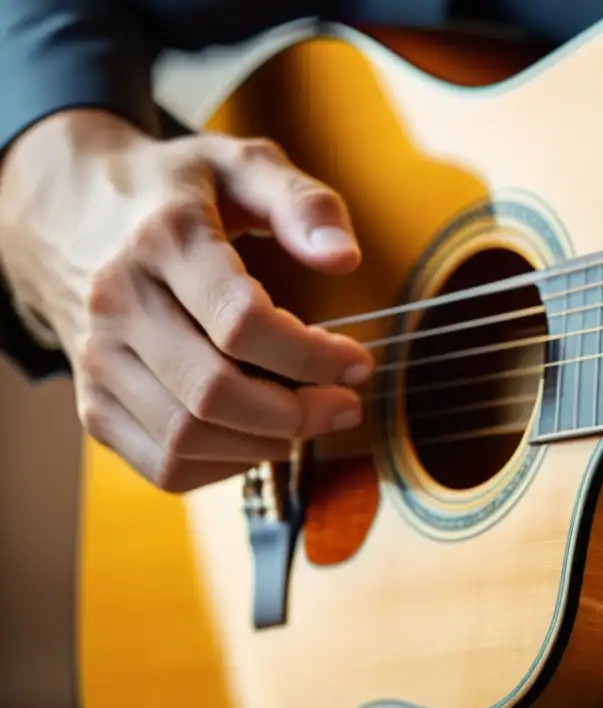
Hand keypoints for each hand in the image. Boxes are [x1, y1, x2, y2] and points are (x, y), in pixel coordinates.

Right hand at [0, 109, 373, 492]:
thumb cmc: (171, 190)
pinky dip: (222, 466)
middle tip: (345, 405)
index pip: (242, 322)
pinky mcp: (93, 401)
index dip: (312, 356)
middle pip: (215, 392)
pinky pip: (161, 463)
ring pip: (187, 438)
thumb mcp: (240, 164)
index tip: (356, 363)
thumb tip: (344, 258)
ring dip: (266, 445)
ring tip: (309, 421)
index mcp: (162, 240)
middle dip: (298, 414)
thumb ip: (302, 202)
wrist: (65, 209)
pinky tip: (258, 437)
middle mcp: (119, 304)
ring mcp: (98, 359)